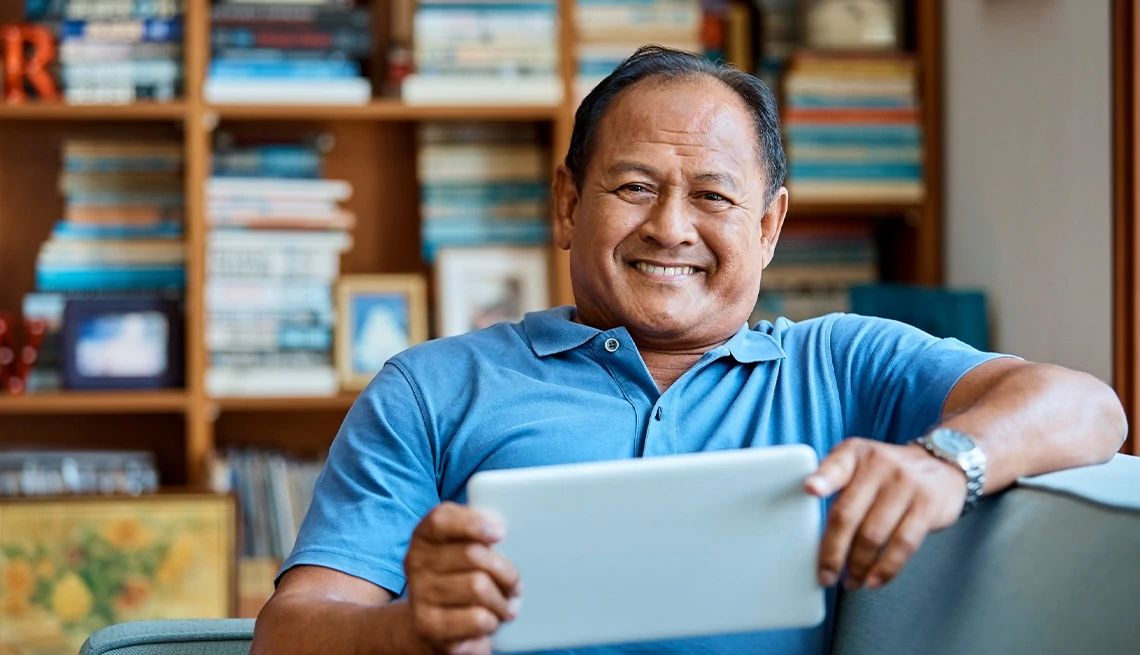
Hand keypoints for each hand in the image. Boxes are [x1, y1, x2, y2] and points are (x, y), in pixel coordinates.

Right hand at [405, 502, 521, 654]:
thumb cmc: (457, 578)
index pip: (442, 519)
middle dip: (505, 572)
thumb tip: (500, 529)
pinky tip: (490, 622)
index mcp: (424, 536)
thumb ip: (479, 533)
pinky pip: (477, 618)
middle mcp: (416, 562)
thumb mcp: (462, 549)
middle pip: (473, 555)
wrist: (430, 625)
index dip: (473, 523)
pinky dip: (492, 621)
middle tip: (515, 586)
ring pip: (478, 587)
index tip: (500, 533)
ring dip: (502, 601)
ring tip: (506, 607)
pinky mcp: (429, 626)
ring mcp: (420, 595)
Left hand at [805, 438, 966, 590]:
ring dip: (858, 566)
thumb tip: (806, 526)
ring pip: (875, 535)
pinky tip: (873, 580)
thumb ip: (834, 482)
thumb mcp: (860, 463)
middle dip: (833, 551)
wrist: (942, 466)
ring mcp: (906, 486)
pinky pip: (903, 544)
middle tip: (825, 575)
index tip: (810, 489)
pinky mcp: (927, 507)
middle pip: (848, 514)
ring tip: (850, 582)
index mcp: (856, 454)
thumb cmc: (887, 473)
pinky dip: (886, 568)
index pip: (836, 466)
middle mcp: (880, 466)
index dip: (822, 478)